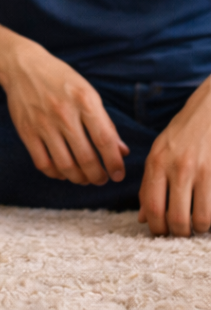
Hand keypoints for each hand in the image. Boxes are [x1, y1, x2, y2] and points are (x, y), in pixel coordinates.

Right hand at [0, 39, 128, 185]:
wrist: (22, 65)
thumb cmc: (60, 79)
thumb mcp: (87, 92)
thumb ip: (105, 122)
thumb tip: (122, 152)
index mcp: (84, 100)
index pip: (105, 141)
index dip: (115, 164)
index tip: (118, 175)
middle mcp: (63, 112)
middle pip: (86, 158)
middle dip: (98, 176)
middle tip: (101, 179)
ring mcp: (42, 122)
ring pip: (65, 165)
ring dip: (79, 179)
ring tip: (84, 178)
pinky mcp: (26, 130)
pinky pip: (43, 163)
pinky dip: (55, 174)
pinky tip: (62, 170)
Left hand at [138, 78, 210, 235]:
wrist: (207, 112)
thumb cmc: (180, 136)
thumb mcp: (157, 154)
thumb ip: (149, 184)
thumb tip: (142, 218)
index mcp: (156, 163)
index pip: (152, 207)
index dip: (156, 228)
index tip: (159, 234)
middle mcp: (176, 168)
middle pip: (175, 218)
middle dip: (177, 234)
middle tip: (179, 234)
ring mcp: (200, 171)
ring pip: (199, 220)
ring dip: (197, 230)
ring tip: (196, 226)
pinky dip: (210, 219)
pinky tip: (207, 215)